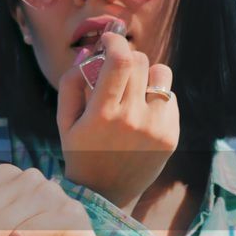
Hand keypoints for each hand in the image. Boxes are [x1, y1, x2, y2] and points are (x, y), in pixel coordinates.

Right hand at [56, 31, 179, 212]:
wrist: (106, 194)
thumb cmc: (81, 152)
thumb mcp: (64, 122)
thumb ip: (70, 83)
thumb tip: (89, 52)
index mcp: (103, 115)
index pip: (120, 61)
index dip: (115, 42)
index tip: (108, 40)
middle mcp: (133, 119)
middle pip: (140, 62)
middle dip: (126, 56)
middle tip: (116, 65)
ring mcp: (156, 128)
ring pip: (161, 74)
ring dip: (145, 74)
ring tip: (133, 89)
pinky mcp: (171, 135)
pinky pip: (169, 97)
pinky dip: (155, 96)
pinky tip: (142, 112)